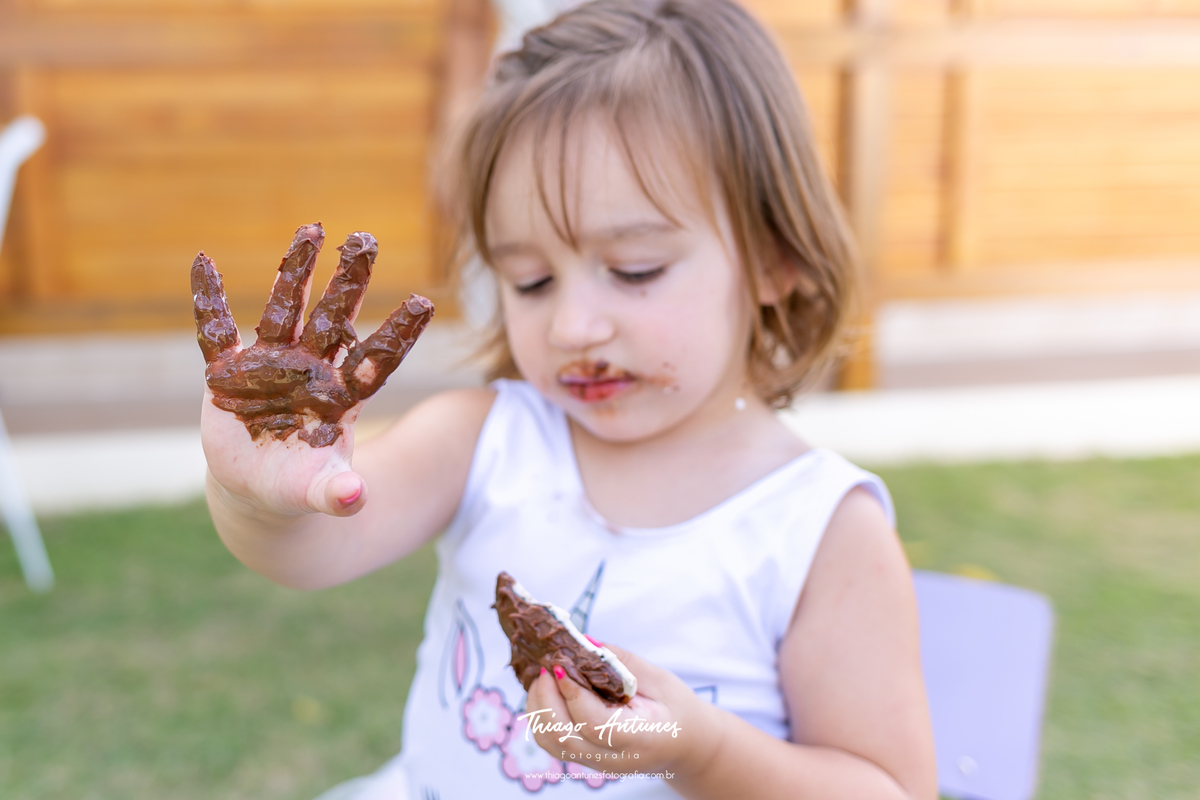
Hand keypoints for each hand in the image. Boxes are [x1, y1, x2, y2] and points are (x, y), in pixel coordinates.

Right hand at [192, 222, 432, 515]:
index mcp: (340, 396)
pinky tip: (202, 262)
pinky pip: (213, 330)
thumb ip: (337, 494)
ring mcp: (269, 363)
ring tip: (312, 228)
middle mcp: (309, 369)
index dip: (398, 333)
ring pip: (284, 309)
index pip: (376, 360)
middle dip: (348, 281)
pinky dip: (207, 299)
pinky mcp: (227, 370)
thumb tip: (354, 500)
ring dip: (294, 271)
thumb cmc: (297, 486)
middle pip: (334, 319)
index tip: (424, 302)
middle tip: (367, 238)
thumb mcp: (317, 492)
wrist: (257, 486)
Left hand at [524, 643, 722, 777]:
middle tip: (547, 664)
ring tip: (545, 675)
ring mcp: (595, 762)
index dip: (572, 692)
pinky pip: (551, 741)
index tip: (560, 663)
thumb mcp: (659, 679)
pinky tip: (549, 690)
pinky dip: (541, 714)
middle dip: (545, 697)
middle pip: (561, 736)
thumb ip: (622, 662)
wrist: (685, 745)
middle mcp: (611, 758)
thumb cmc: (676, 709)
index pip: (593, 723)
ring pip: (549, 742)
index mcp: (638, 739)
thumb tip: (584, 641)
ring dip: (538, 706)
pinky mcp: (583, 757)